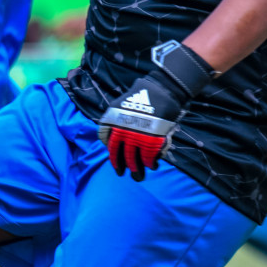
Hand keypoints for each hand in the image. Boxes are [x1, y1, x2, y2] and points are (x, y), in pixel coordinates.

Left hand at [96, 41, 216, 181]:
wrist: (160, 90)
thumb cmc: (141, 97)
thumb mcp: (118, 107)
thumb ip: (114, 122)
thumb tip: (110, 140)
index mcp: (111, 122)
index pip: (106, 141)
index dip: (111, 152)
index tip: (114, 159)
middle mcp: (121, 130)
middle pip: (118, 153)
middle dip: (120, 165)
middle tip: (121, 173)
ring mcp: (137, 135)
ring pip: (133, 157)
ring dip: (135, 168)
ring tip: (137, 176)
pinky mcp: (152, 139)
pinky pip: (149, 155)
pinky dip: (150, 162)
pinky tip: (152, 165)